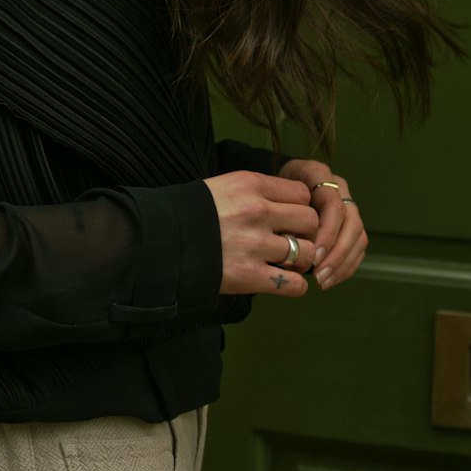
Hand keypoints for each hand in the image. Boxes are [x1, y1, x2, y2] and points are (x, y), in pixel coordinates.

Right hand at [203, 171, 319, 296]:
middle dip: (305, 232)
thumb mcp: (223, 186)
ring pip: (308, 252)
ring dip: (301, 260)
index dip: (299, 205)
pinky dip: (293, 286)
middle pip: (310, 220)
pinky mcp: (250, 276)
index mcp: (251, 184)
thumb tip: (288, 203)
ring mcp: (255, 245)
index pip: (301, 192)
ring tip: (286, 262)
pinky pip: (294, 285)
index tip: (288, 215)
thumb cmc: (191, 212)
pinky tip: (282, 281)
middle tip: (291, 239)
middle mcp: (257, 212)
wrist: (159, 239)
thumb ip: (257, 191)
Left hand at [278, 159, 367, 288]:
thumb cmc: (267, 193)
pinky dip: (345, 266)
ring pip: (358, 236)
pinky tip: (329, 279)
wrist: (273, 188)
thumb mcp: (268, 194)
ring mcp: (347, 204)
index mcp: (317, 173)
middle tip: (319, 274)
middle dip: (337, 253)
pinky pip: (358, 246)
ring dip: (342, 263)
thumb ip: (281, 212)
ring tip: (323, 281)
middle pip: (351, 222)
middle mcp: (337, 187)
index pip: (333, 204)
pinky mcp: (351, 223)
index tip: (312, 255)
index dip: (327, 232)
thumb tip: (291, 244)